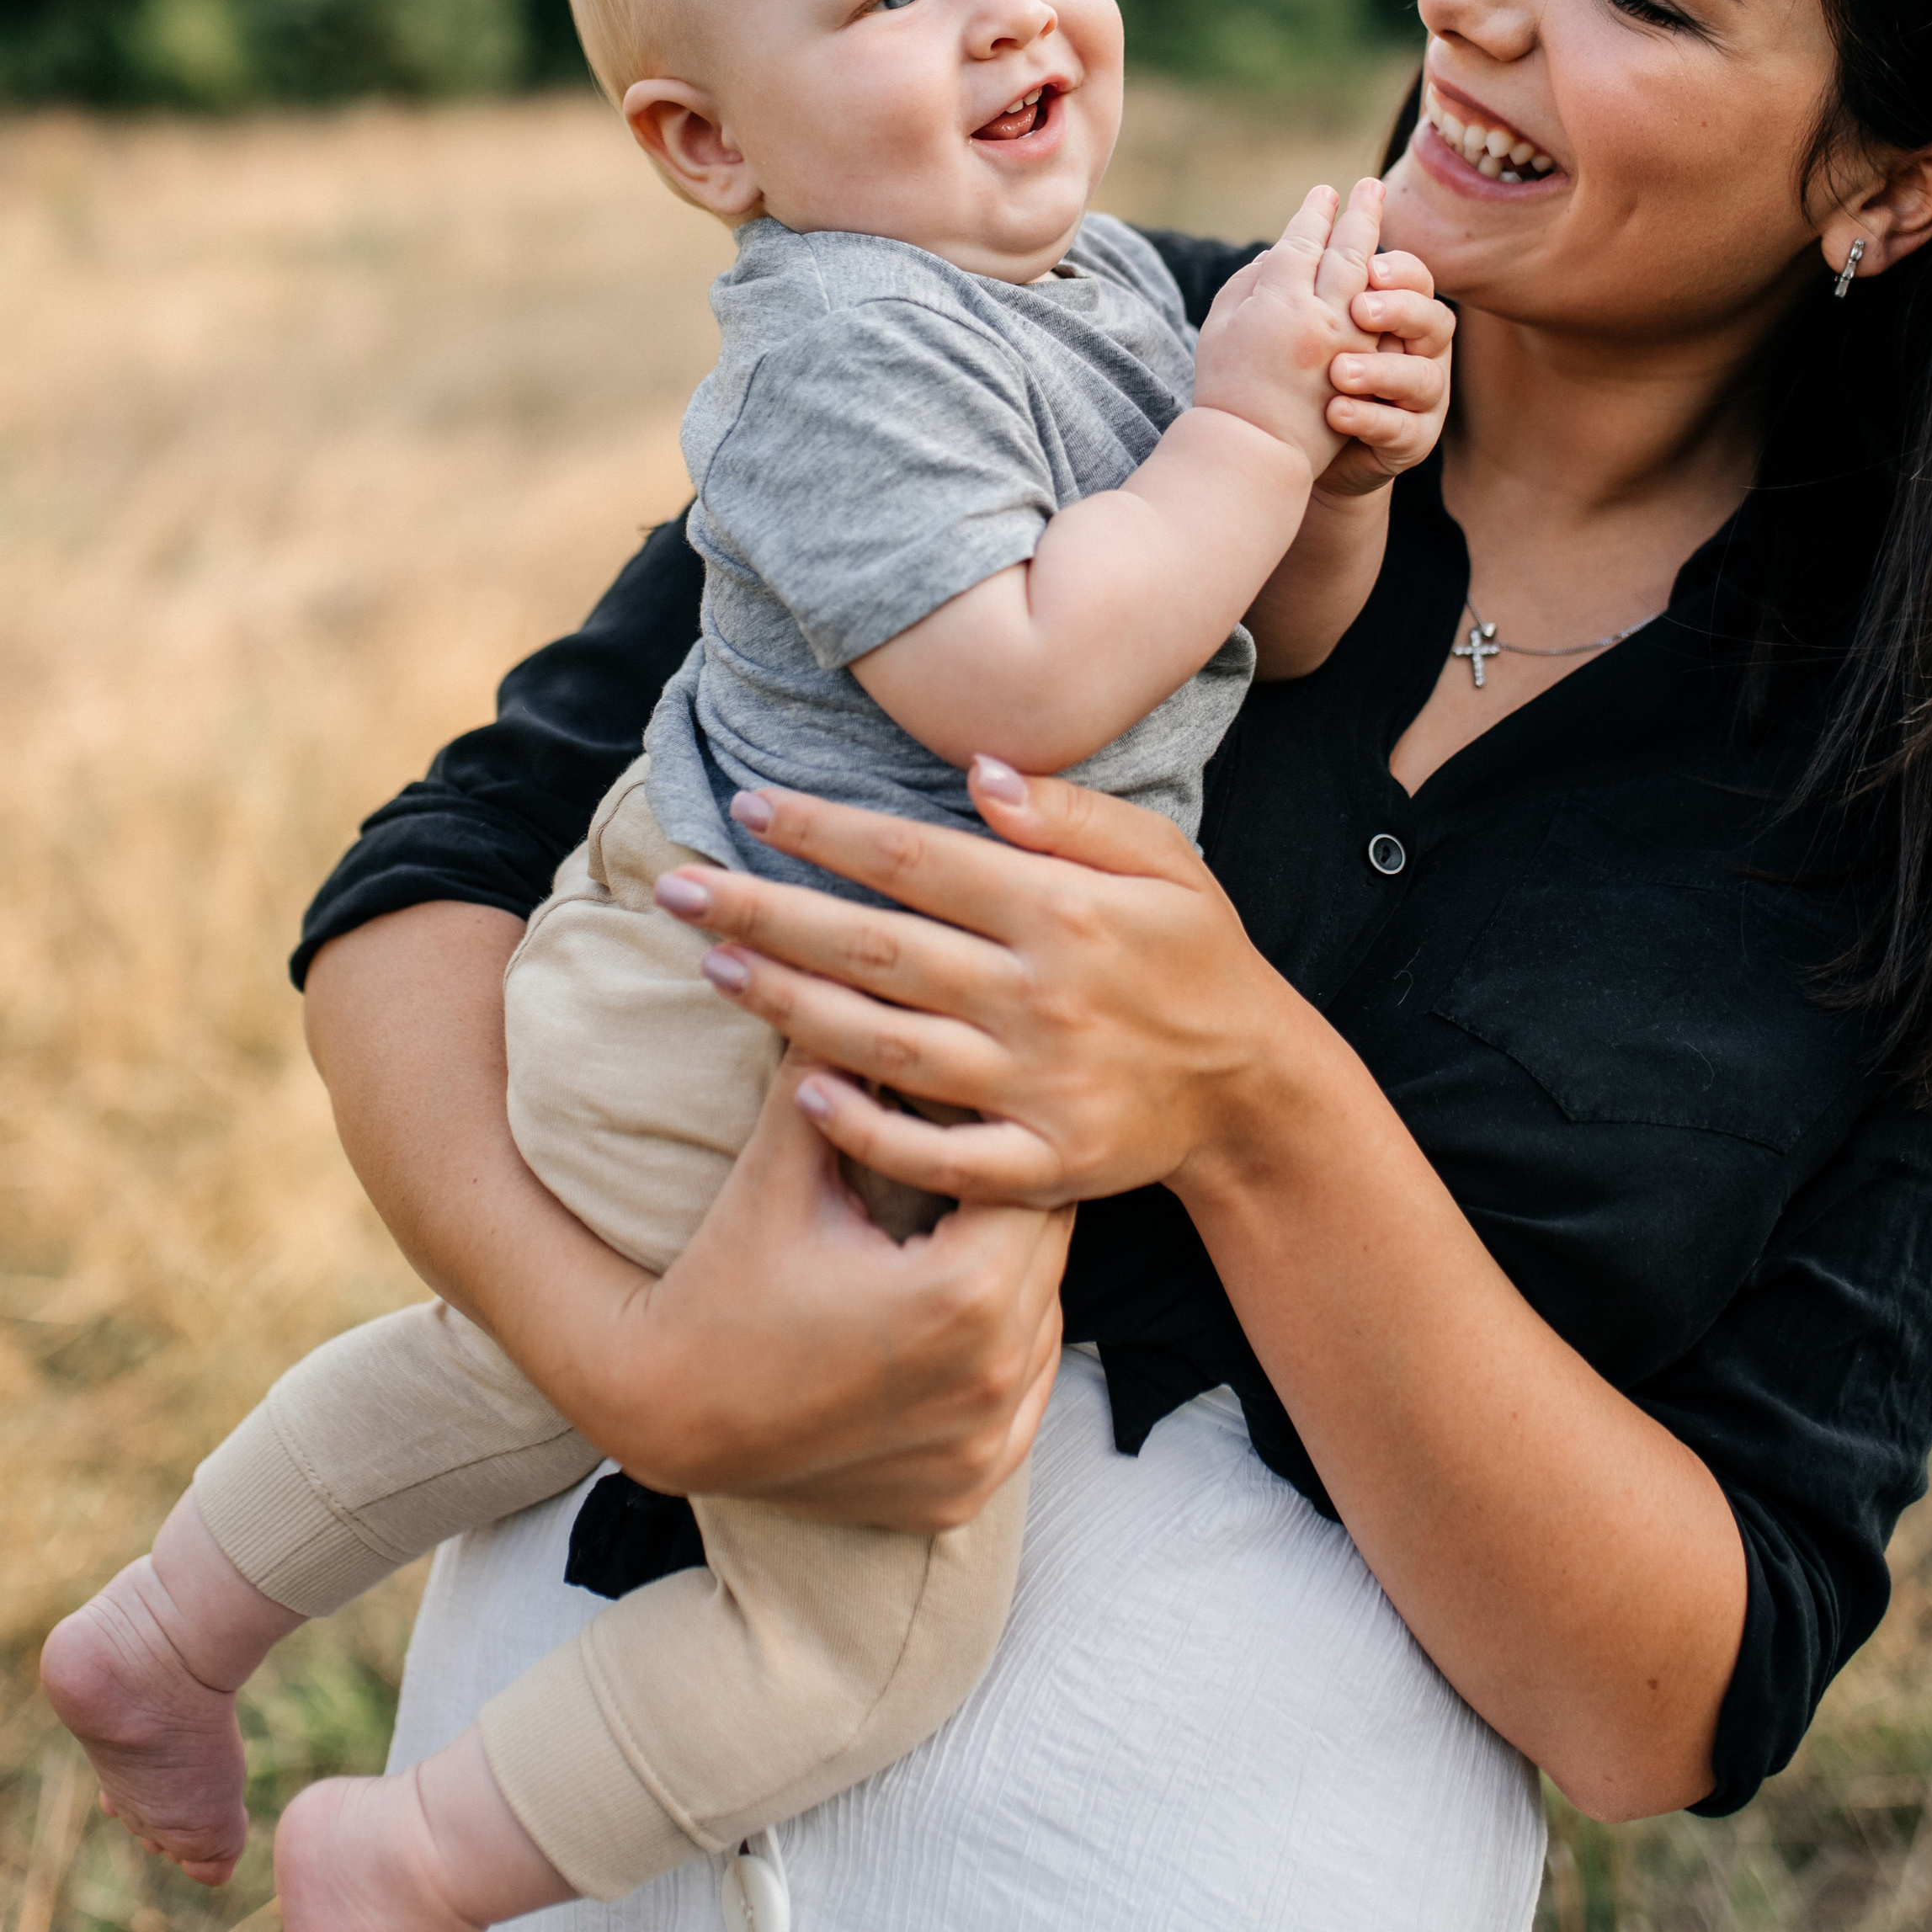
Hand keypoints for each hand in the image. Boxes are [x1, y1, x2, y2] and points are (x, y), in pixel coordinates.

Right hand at [619, 1054, 1071, 1521]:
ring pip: (1044, 1322)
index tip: (964, 1109)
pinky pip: (1024, 1398)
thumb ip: (833, 1063)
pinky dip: (998, 1357)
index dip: (992, 1138)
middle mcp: (993, 1377)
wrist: (664, 1409)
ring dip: (1010, 1279)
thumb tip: (866, 967)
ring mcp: (985, 1443)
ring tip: (952, 1237)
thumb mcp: (781, 1165)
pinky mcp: (969, 1487)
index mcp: (962, 1295)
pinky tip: (950, 1320)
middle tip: (963, 1164)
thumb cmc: (721, 1278)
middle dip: (1005, 1203)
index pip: (1028, 1180)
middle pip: (1047, 1251)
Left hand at [655, 766, 1340, 1215]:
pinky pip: (937, 1152)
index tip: (748, 806)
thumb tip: (976, 769)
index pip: (917, 861)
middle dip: (767, 914)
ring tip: (711, 968)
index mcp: (1064, 910)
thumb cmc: (1195, 954)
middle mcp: (1041, 994)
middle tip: (676, 888)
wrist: (1255, 1088)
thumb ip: (1070, 813)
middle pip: (877, 947)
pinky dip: (867, 1126)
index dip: (827, 831)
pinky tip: (799, 1090)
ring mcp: (1037, 1084)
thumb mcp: (1162, 858)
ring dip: (789, 1005)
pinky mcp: (1041, 1163)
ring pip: (886, 1043)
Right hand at [1191, 180, 1387, 477]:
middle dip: (1359, 214)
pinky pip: (1380, 319)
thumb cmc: (1225, 386)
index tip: (1325, 193)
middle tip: (1370, 185)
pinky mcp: (1361, 366)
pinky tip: (1387, 270)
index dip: (1315, 214)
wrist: (1252, 449)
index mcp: (1277, 301)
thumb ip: (1249, 283)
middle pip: (1346, 251)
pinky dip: (1386, 289)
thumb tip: (1279, 256)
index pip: (1301, 242)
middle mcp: (1317, 315)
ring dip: (1378, 243)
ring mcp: (1346, 341)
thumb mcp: (1220, 326)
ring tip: (1385, 217)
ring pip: (1369, 280)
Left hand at [1319, 245, 1454, 496]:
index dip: (1398, 269)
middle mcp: (1418, 351)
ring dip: (1381, 371)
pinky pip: (1403, 429)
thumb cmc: (1300, 378)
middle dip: (1401, 310)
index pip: (1412, 279)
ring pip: (1424, 377)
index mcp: (1395, 313)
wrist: (1297, 447)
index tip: (1368, 265)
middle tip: (1360, 310)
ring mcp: (1421, 398)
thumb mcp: (1298, 330)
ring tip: (1338, 371)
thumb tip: (1272, 252)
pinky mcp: (1413, 440)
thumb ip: (1297, 292)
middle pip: (1434, 320)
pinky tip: (1336, 411)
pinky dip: (1371, 418)